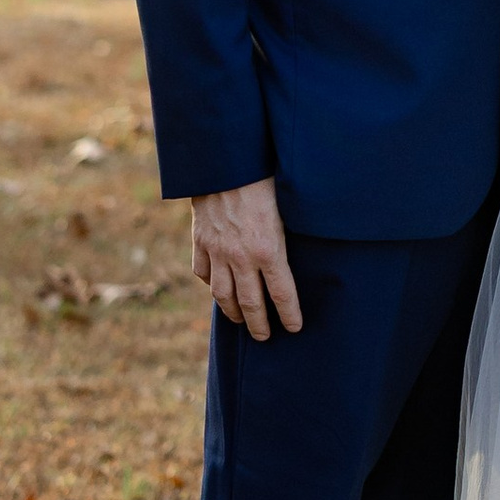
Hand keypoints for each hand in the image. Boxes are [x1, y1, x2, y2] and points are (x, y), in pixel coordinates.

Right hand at [192, 176, 301, 342]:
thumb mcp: (287, 208)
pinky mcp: (200, 242)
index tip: (294, 328)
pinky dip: (210, 284)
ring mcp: (217, 251)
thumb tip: (300, 256)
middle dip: (259, 325)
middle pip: (251, 303)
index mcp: (268, 249)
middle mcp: (241, 257)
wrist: (225, 162)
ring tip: (240, 321)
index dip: (289, 314)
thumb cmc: (264, 179)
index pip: (282, 293)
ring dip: (233, 313)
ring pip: (223, 295)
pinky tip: (218, 289)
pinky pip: (203, 273)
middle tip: (264, 337)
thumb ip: (287, 237)